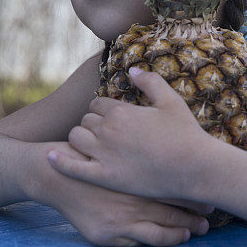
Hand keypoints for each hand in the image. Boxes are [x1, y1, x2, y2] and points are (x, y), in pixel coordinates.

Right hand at [32, 142, 210, 246]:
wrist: (56, 176)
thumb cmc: (89, 157)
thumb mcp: (116, 147)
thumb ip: (138, 148)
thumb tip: (165, 149)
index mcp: (139, 174)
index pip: (175, 184)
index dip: (195, 191)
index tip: (210, 195)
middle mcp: (134, 196)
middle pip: (174, 208)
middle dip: (195, 214)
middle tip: (211, 217)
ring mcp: (124, 217)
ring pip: (163, 228)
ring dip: (183, 230)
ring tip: (197, 230)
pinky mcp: (111, 233)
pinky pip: (144, 241)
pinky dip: (164, 240)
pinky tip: (177, 237)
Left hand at [47, 67, 212, 199]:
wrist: (195, 168)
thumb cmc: (186, 134)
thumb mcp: (171, 101)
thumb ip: (150, 82)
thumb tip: (132, 70)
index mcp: (121, 111)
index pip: (96, 104)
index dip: (103, 109)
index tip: (112, 117)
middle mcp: (108, 131)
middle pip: (85, 121)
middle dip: (93, 124)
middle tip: (106, 134)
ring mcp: (104, 155)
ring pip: (76, 139)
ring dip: (81, 139)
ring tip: (93, 145)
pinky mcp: (105, 177)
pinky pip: (73, 167)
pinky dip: (60, 161)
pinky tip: (51, 156)